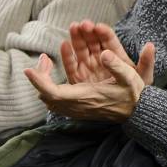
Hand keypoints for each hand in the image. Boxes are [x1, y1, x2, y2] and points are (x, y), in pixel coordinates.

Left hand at [25, 49, 146, 122]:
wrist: (137, 113)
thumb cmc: (133, 95)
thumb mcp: (130, 78)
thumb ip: (117, 65)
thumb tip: (104, 53)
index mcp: (86, 96)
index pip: (54, 92)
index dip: (40, 82)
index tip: (28, 70)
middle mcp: (77, 104)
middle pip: (46, 94)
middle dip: (41, 76)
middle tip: (43, 59)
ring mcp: (75, 107)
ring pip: (49, 97)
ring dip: (46, 78)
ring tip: (47, 61)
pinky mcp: (77, 106)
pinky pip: (57, 97)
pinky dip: (51, 84)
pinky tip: (55, 73)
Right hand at [61, 20, 154, 86]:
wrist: (124, 110)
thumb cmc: (137, 92)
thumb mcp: (144, 76)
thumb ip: (147, 62)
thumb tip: (150, 46)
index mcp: (117, 57)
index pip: (109, 41)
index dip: (103, 32)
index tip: (98, 26)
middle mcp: (102, 59)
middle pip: (93, 41)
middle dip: (87, 31)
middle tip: (82, 24)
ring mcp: (90, 67)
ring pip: (82, 49)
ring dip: (76, 38)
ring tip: (73, 27)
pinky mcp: (80, 77)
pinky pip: (72, 64)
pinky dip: (68, 55)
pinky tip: (65, 45)